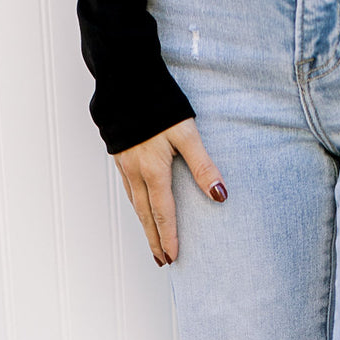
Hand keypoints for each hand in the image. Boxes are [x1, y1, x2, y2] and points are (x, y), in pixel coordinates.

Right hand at [112, 117, 225, 265]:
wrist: (125, 78)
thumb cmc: (157, 103)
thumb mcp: (186, 133)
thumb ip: (203, 165)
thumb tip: (220, 195)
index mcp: (153, 170)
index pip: (163, 213)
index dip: (169, 237)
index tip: (173, 257)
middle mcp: (135, 172)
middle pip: (146, 215)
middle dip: (154, 240)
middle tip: (161, 261)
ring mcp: (124, 164)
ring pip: (135, 203)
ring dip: (144, 225)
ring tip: (152, 242)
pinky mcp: (120, 155)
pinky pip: (128, 189)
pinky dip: (136, 205)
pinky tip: (140, 207)